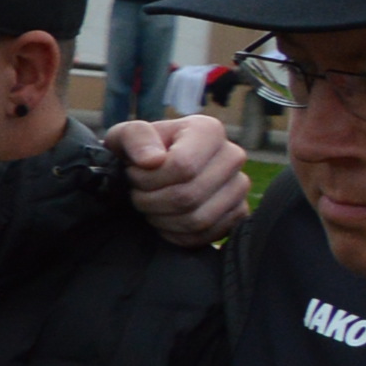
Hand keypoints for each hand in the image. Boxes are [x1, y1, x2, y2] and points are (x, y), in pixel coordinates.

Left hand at [116, 113, 247, 246]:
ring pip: (198, 219)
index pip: (181, 166)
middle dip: (150, 201)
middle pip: (188, 196)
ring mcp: (239, 186)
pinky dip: (178, 235)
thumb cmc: (138, 150)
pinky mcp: (239, 212)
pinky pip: (208, 235)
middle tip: (137, 194)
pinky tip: (164, 221)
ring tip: (149, 206)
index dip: (148, 178)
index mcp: (208, 130)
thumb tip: (152, 160)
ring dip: (161, 220)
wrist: (152, 170)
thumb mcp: (125, 135)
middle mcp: (232, 156)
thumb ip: (134, 138)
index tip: (133, 173)